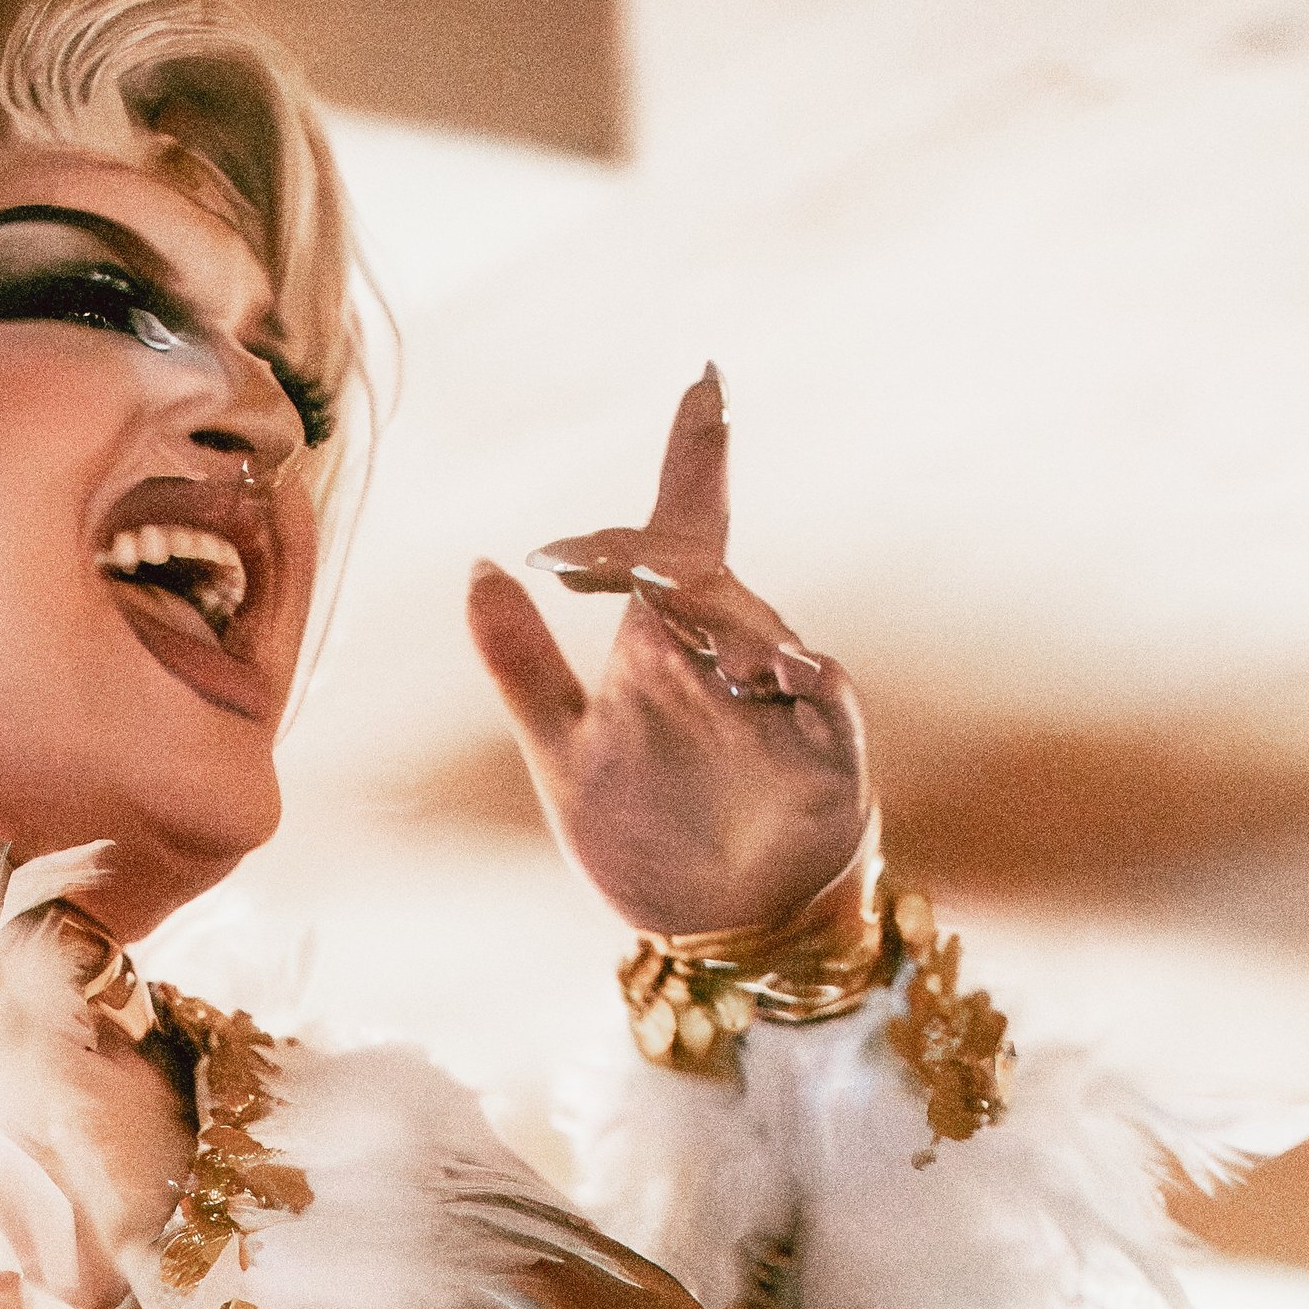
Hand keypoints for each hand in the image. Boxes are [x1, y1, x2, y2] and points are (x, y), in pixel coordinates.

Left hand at [467, 368, 871, 938]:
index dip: (692, 460)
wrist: (716, 926)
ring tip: (677, 614)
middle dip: (667, 557)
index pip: (676, 538)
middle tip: (622, 548)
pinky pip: (825, 708)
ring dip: (722, 621)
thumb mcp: (561, 749)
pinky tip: (776, 671)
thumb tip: (481, 564)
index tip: (704, 382)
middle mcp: (727, 660)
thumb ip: (520, 663)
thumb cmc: (646, 831)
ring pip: (760, 634)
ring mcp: (781, 707)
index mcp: (664, 646)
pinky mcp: (827, 760)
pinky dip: (803, 687)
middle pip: (704, 580)